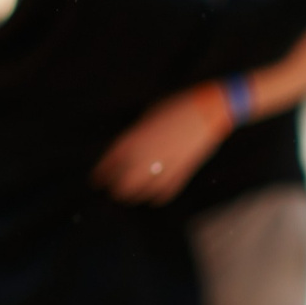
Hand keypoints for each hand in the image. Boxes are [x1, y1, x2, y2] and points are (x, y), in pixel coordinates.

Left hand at [96, 86, 231, 203]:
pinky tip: (153, 199)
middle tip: (112, 190)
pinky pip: (167, 190)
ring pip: (145, 190)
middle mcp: (149, 154)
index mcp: (137, 137)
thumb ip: (138, 133)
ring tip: (129, 198)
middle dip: (116, 189)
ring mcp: (167, 165)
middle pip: (125, 182)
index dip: (102, 172)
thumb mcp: (150, 114)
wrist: (210, 109)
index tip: (95, 180)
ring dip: (135, 196)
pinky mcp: (183, 171)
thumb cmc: (178, 105)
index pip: (112, 161)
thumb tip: (131, 146)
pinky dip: (158, 197)